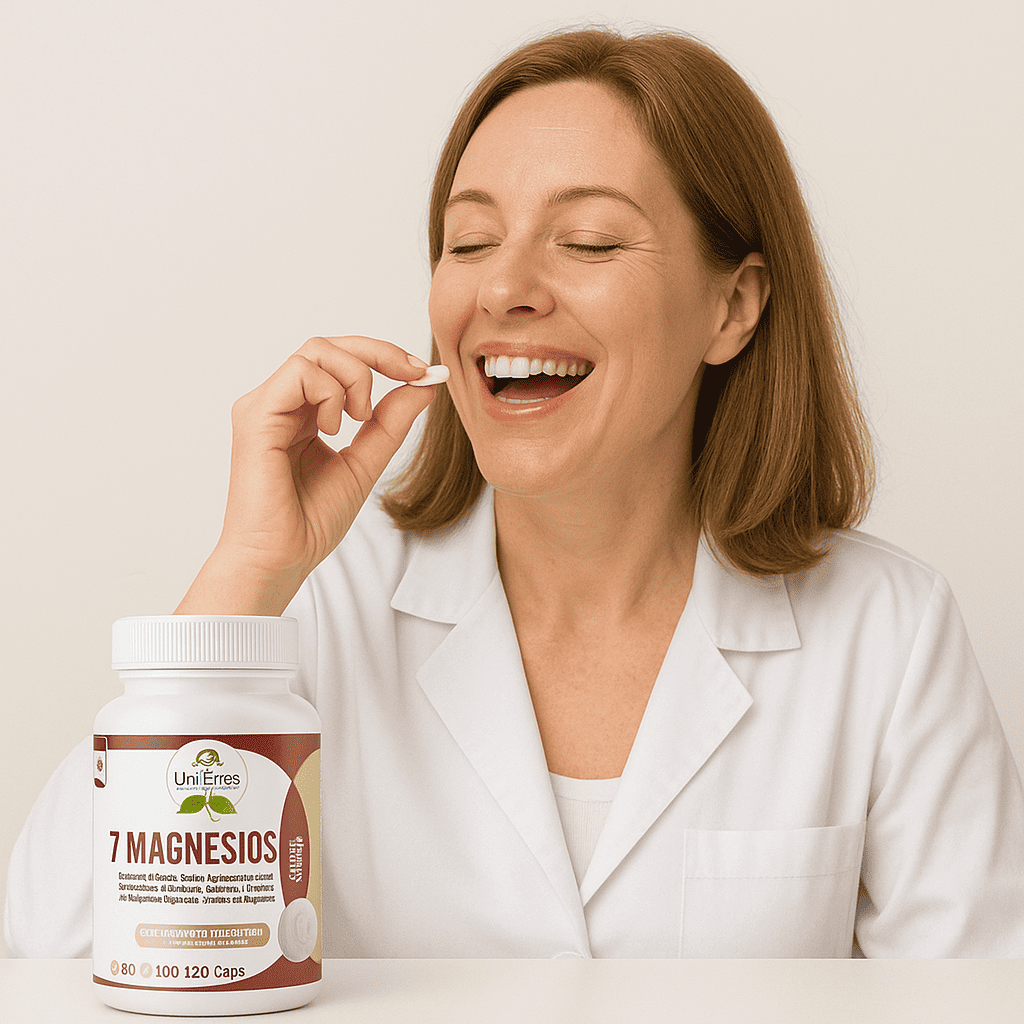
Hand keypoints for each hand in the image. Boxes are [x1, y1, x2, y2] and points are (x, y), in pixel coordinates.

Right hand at [177, 336, 439, 614]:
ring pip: (316, 352)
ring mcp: (264, 406)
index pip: (339, 360)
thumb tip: (423, 386)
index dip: (383, 356)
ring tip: (360, 420)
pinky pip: (300, 374)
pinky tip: (334, 428)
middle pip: (328, 346)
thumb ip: (390, 424)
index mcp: (302, 412)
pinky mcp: (255, 415)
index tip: (421, 372)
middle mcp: (279, 403)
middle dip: (378, 353)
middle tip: (412, 374)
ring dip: (355, 377)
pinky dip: (330, 393)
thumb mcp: (366, 462)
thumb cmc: (311, 521)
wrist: (282, 559)